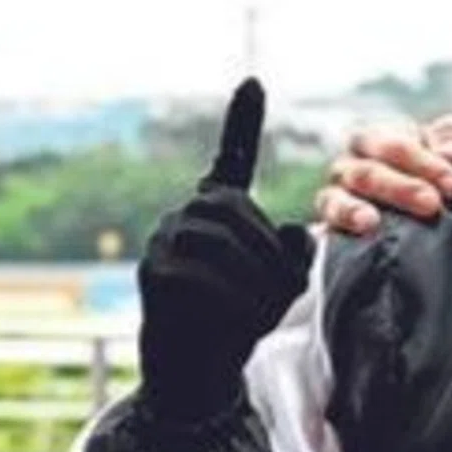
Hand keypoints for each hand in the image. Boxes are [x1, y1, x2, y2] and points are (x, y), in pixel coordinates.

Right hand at [138, 79, 314, 424]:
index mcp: (220, 211)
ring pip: (225, 245)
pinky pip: (205, 276)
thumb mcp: (281, 282)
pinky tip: (235, 321)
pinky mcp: (153, 272)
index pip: (232, 159)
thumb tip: (298, 229)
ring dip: (257, 283)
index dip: (242, 122)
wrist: (198, 372)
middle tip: (279, 297)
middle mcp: (185, 215)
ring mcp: (163, 239)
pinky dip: (234, 303)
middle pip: (241, 216)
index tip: (254, 80)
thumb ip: (294, 252)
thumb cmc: (241, 321)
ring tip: (260, 312)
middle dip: (272, 260)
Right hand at [313, 114, 451, 233]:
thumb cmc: (437, 175)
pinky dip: (344, 222)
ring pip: (338, 196)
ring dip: (356, 209)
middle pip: (367, 172)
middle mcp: (351, 164)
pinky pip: (330, 220)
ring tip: (371, 221)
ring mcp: (337, 193)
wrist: (421, 221)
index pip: (395, 145)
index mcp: (378, 139)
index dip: (425, 163)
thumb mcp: (451, 150)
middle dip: (401, 189)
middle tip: (431, 204)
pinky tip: (362, 229)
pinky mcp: (333, 223)